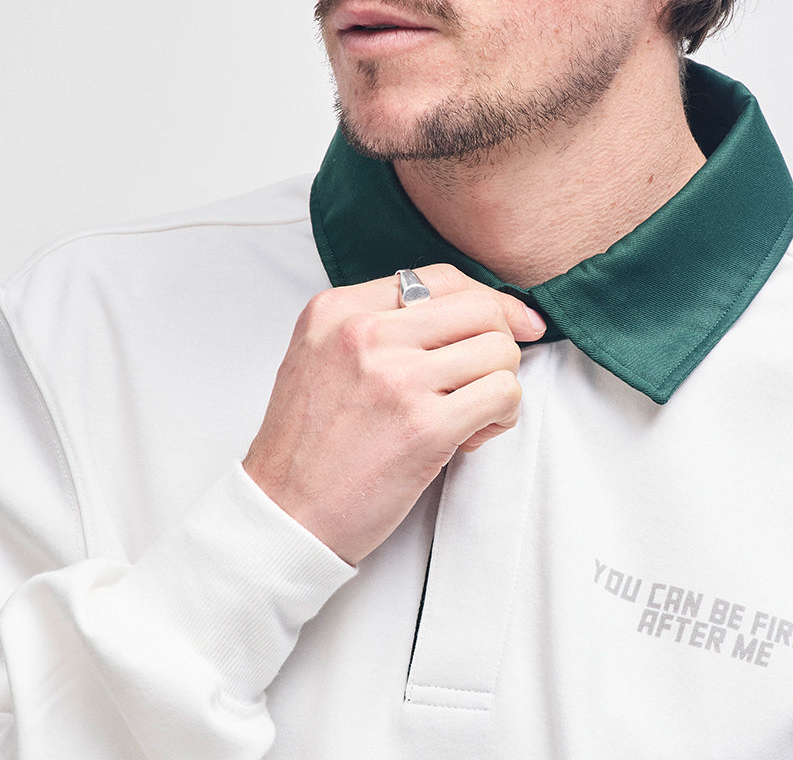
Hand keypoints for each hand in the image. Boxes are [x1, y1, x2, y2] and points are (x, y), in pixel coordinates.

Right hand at [242, 264, 545, 564]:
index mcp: (339, 310)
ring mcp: (397, 379)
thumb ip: (375, 323)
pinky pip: (503, 394)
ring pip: (500, 350)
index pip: (440, 278)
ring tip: (472, 413)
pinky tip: (474, 434)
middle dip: (502, 341)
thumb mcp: (318, 354)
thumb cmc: (306, 444)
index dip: (486, 299)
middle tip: (489, 375)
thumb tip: (458, 312)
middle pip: (480, 308)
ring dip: (500, 383)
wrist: (282, 515)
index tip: (509, 322)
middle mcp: (366, 334)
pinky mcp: (425, 426)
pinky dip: (503, 414)